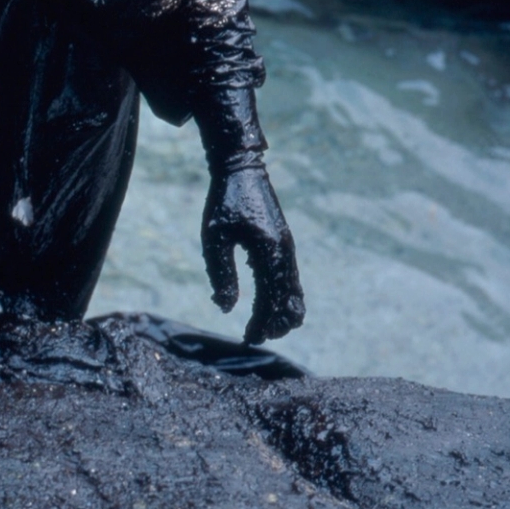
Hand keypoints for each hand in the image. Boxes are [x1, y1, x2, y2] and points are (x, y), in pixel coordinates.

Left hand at [201, 165, 304, 343]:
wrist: (241, 169)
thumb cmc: (224, 201)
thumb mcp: (214, 239)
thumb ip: (221, 274)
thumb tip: (226, 308)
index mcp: (269, 251)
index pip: (271, 300)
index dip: (261, 323)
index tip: (248, 339)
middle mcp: (284, 252)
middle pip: (290, 301)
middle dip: (275, 323)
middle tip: (254, 337)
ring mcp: (287, 248)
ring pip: (295, 291)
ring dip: (282, 312)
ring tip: (263, 327)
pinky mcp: (283, 243)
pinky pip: (290, 278)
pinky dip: (283, 297)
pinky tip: (267, 304)